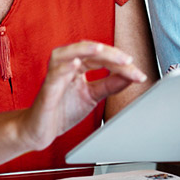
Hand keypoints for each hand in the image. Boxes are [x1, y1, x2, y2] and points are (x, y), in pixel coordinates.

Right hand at [18, 41, 146, 151]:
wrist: (41, 130)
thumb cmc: (63, 109)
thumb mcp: (93, 95)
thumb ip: (110, 84)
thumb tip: (131, 75)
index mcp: (79, 64)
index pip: (102, 57)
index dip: (121, 63)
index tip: (139, 73)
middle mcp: (67, 63)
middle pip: (89, 51)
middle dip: (110, 55)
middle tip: (128, 61)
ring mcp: (56, 73)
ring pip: (69, 53)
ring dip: (85, 50)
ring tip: (101, 50)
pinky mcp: (47, 87)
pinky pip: (55, 73)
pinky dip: (65, 66)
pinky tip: (75, 63)